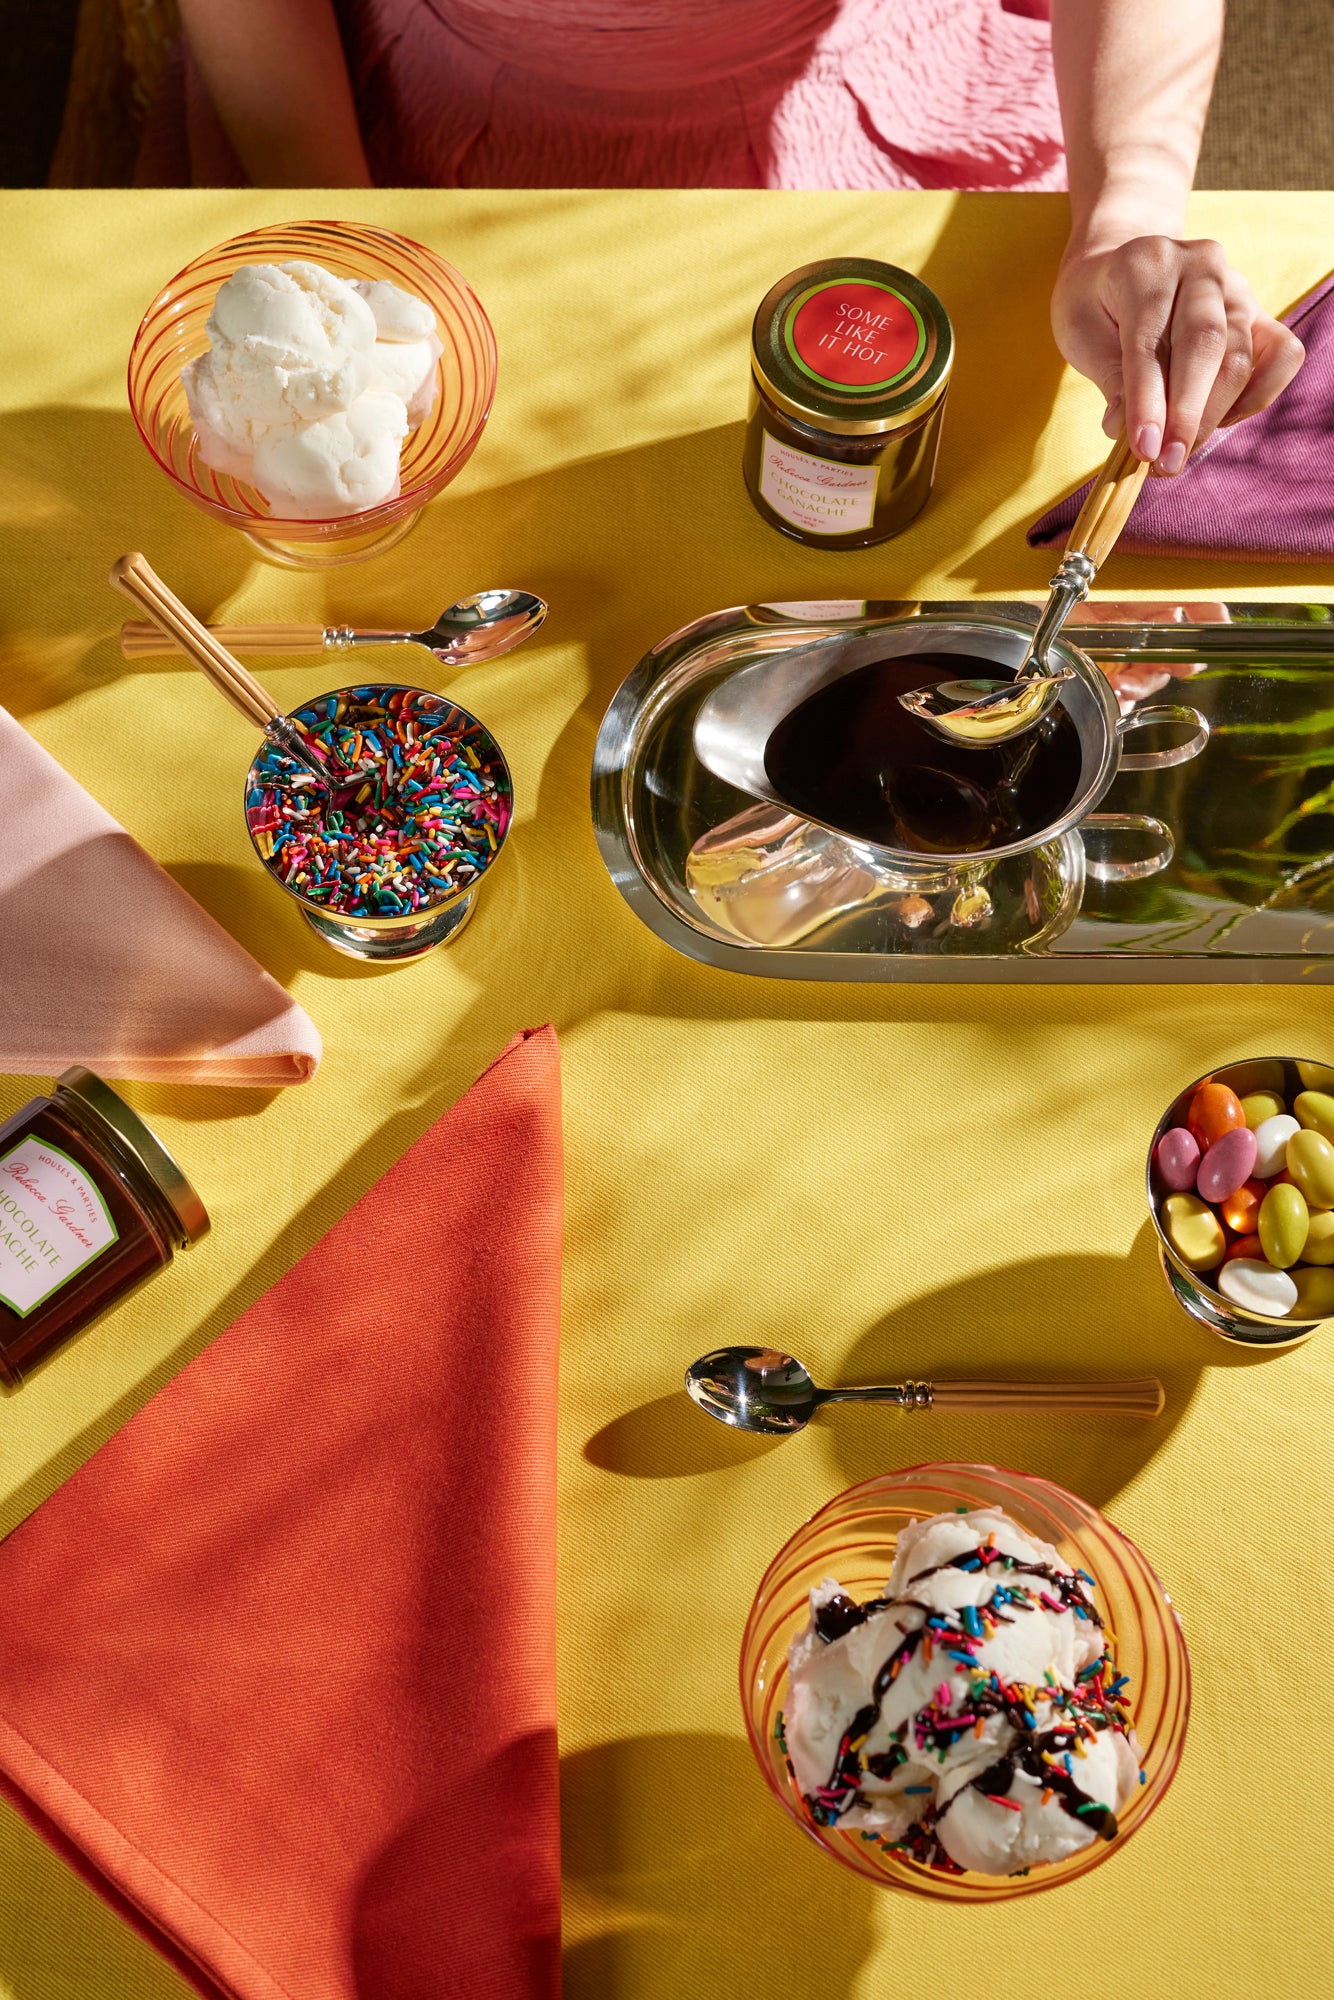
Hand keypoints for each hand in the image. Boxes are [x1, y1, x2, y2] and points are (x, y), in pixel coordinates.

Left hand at [1051, 236, 1304, 473]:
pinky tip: (1219, 419)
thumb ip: (1108, 377)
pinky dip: (1257, 395)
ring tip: (1180, 452)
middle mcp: (1200, 266)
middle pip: (1207, 347)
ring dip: (1213, 416)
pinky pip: (1281, 355)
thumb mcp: (1081, 331)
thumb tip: (1127, 432)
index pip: (1150, 341)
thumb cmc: (1097, 303)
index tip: (1144, 450)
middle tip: (1167, 464)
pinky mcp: (1260, 312)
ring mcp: (1237, 287)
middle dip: (1187, 415)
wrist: (1123, 267)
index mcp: (1146, 265)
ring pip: (1240, 357)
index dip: (1147, 401)